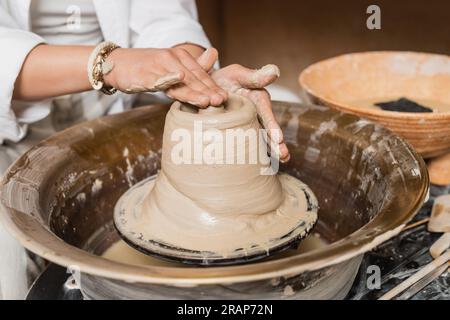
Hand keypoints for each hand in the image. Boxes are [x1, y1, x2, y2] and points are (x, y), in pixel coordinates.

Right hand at [104, 47, 226, 106]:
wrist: (117, 64)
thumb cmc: (148, 68)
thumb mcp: (172, 65)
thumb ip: (193, 65)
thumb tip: (214, 53)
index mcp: (180, 57)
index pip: (200, 75)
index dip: (212, 87)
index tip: (225, 98)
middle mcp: (171, 60)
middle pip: (192, 79)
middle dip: (207, 91)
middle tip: (220, 101)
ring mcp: (157, 67)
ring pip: (178, 82)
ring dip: (192, 91)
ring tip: (206, 100)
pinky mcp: (143, 75)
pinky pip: (156, 80)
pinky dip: (167, 79)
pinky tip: (178, 78)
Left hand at [198, 62, 289, 161]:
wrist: (206, 89)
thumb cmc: (224, 79)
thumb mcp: (237, 74)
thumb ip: (254, 76)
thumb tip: (275, 71)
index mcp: (258, 99)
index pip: (266, 113)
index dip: (272, 125)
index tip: (278, 138)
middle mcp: (257, 114)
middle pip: (267, 129)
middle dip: (275, 143)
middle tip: (283, 155)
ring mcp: (249, 124)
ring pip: (260, 139)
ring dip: (270, 150)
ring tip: (280, 161)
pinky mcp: (240, 132)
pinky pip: (247, 144)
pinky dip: (253, 155)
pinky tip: (258, 167)